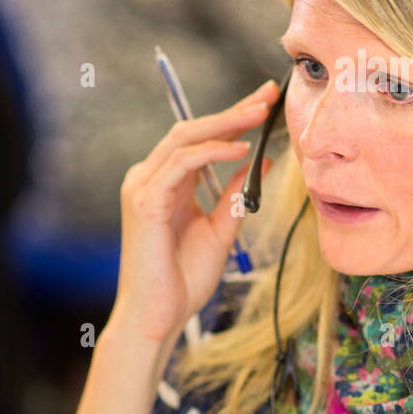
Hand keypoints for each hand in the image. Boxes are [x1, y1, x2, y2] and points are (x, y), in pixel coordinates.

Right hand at [109, 79, 279, 345]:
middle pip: (192, 129)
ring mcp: (143, 187)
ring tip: (261, 114)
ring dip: (226, 123)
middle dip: (234, 110)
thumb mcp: (221, 229)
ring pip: (184, 138)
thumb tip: (263, 162)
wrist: (158, 318)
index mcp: (166, 183)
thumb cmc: (183, 279)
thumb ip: (237, 195)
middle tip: (269, 95)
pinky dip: (212, 153)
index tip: (268, 102)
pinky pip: (180, 164)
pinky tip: (241, 149)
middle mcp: (150, 178)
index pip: (201, 139)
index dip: (234, 117)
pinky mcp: (145, 202)